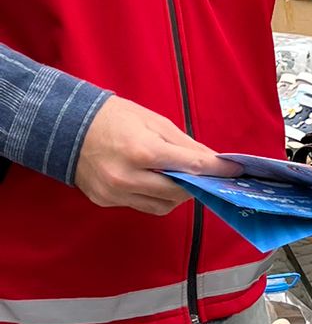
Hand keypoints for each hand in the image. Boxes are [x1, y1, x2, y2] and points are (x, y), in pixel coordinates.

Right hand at [75, 95, 237, 215]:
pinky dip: (155, 197)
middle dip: (197, 185)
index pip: (190, 167)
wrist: (65, 125)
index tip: (234, 170)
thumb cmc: (113, 117)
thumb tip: (212, 160)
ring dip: (177, 195)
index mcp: (142, 151)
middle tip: (208, 176)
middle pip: (179, 192)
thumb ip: (185, 144)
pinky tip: (157, 183)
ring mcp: (115, 193)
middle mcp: (128, 177)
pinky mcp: (105, 201)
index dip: (216, 170)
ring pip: (162, 205)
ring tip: (181, 179)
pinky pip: (142, 206)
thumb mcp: (154, 121)